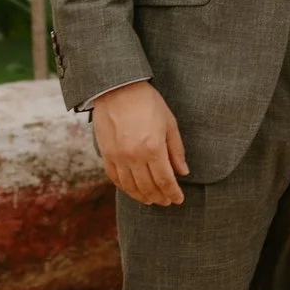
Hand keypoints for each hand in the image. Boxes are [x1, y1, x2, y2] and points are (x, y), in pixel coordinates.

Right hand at [91, 80, 187, 205]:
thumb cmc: (148, 102)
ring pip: (131, 187)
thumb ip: (176, 150)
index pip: (165, 181)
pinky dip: (126, 188)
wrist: (117, 88)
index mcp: (153, 148)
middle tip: (167, 201)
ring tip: (152, 200)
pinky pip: (115, 178)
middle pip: (148, 187)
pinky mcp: (106, 154)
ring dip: (143, 197)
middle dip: (160, 197)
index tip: (178, 199)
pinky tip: (133, 190)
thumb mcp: (169, 123)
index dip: (173, 193)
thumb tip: (183, 172)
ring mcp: (118, 157)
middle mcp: (134, 156)